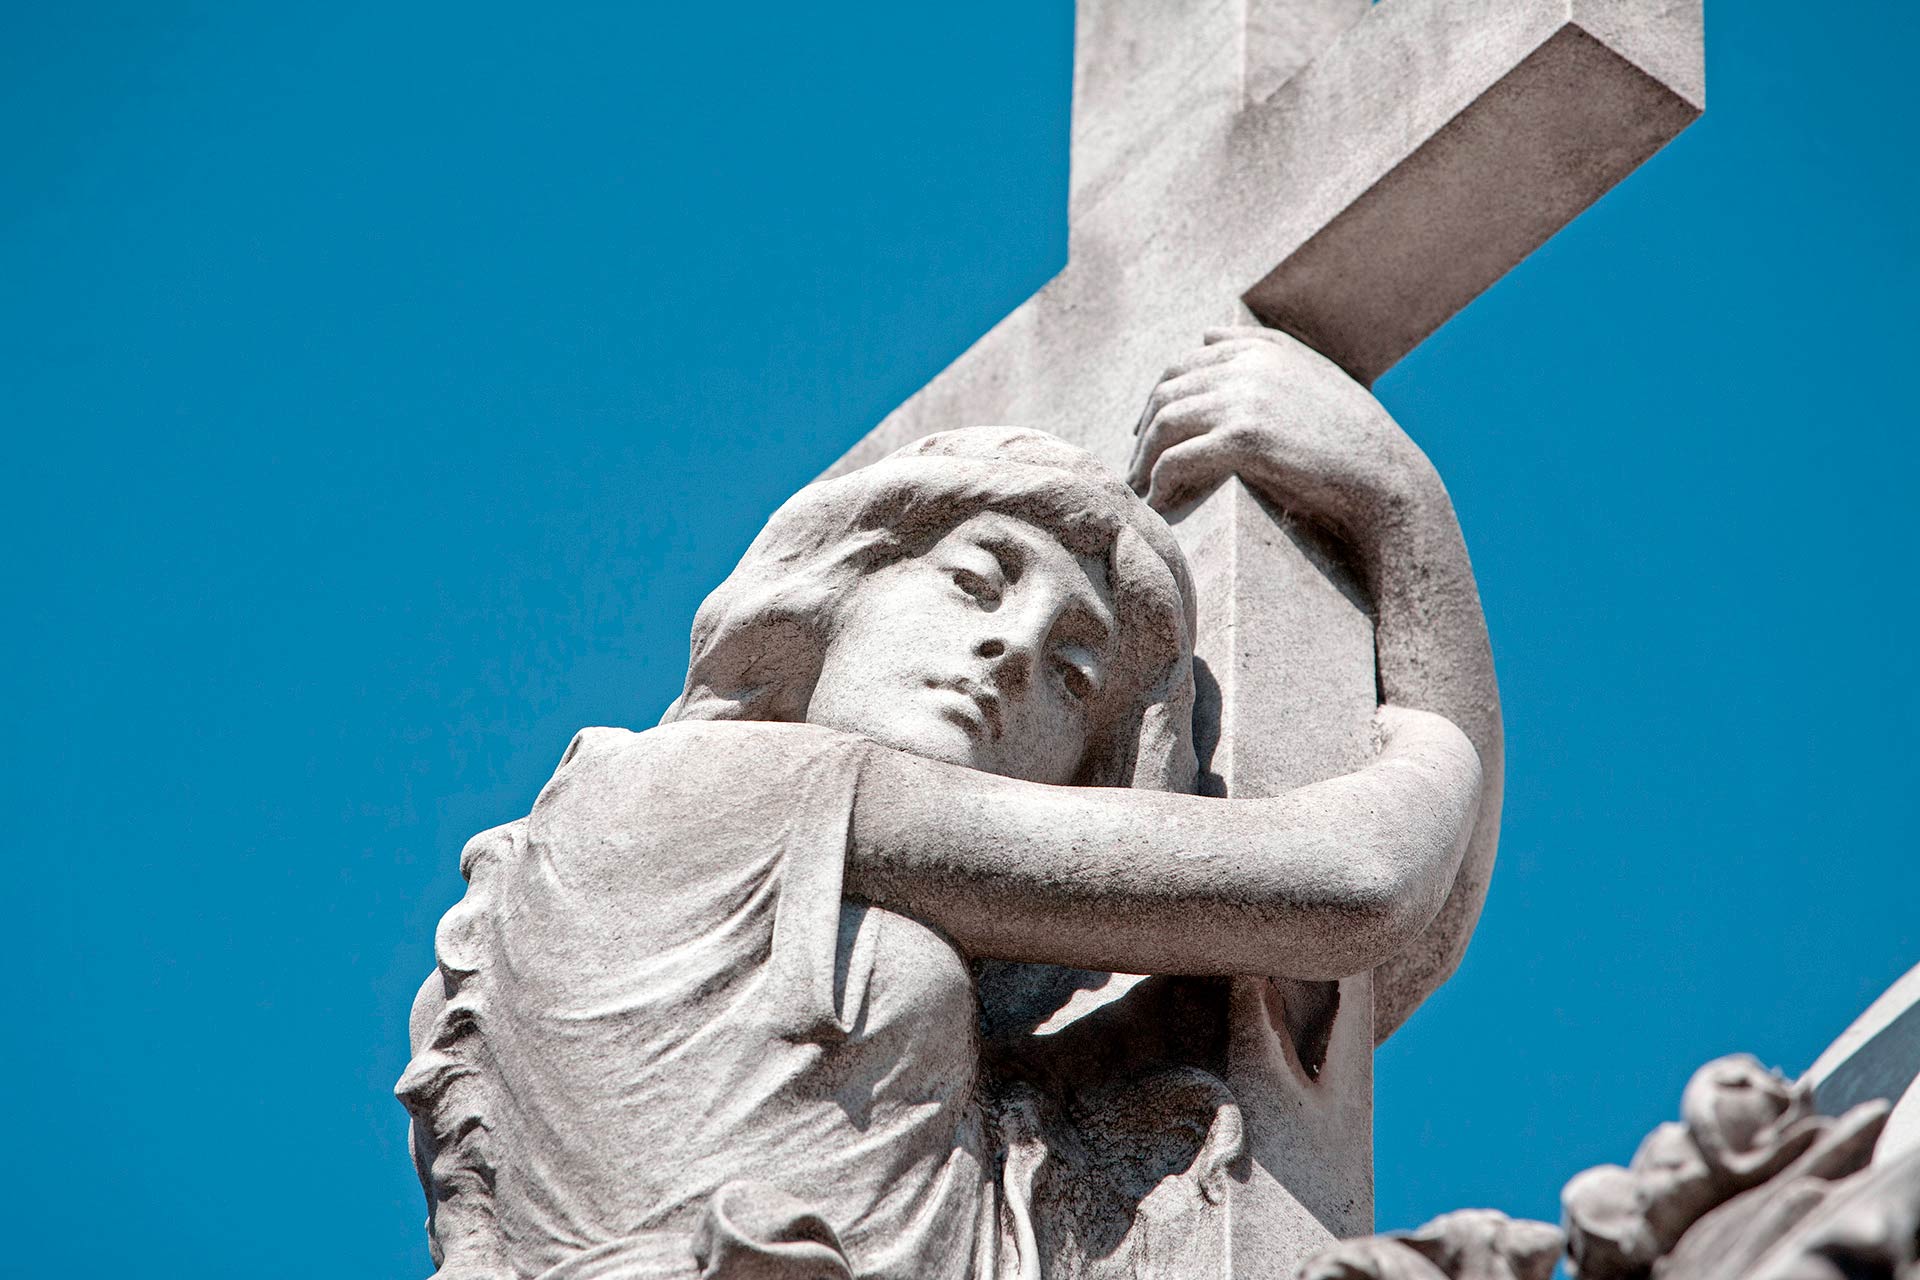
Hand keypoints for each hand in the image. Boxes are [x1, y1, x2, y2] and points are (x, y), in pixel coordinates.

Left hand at [1126, 327, 1428, 535]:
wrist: (1388, 479)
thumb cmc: (1354, 439)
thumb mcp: (1313, 377)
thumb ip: (1263, 350)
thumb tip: (1207, 333)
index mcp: (1264, 348)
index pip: (1184, 364)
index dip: (1159, 400)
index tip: (1147, 434)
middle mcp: (1250, 365)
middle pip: (1166, 392)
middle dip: (1144, 432)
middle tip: (1136, 468)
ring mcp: (1246, 398)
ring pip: (1165, 424)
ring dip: (1145, 460)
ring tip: (1141, 490)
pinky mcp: (1245, 438)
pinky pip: (1178, 458)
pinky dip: (1160, 482)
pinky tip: (1159, 503)